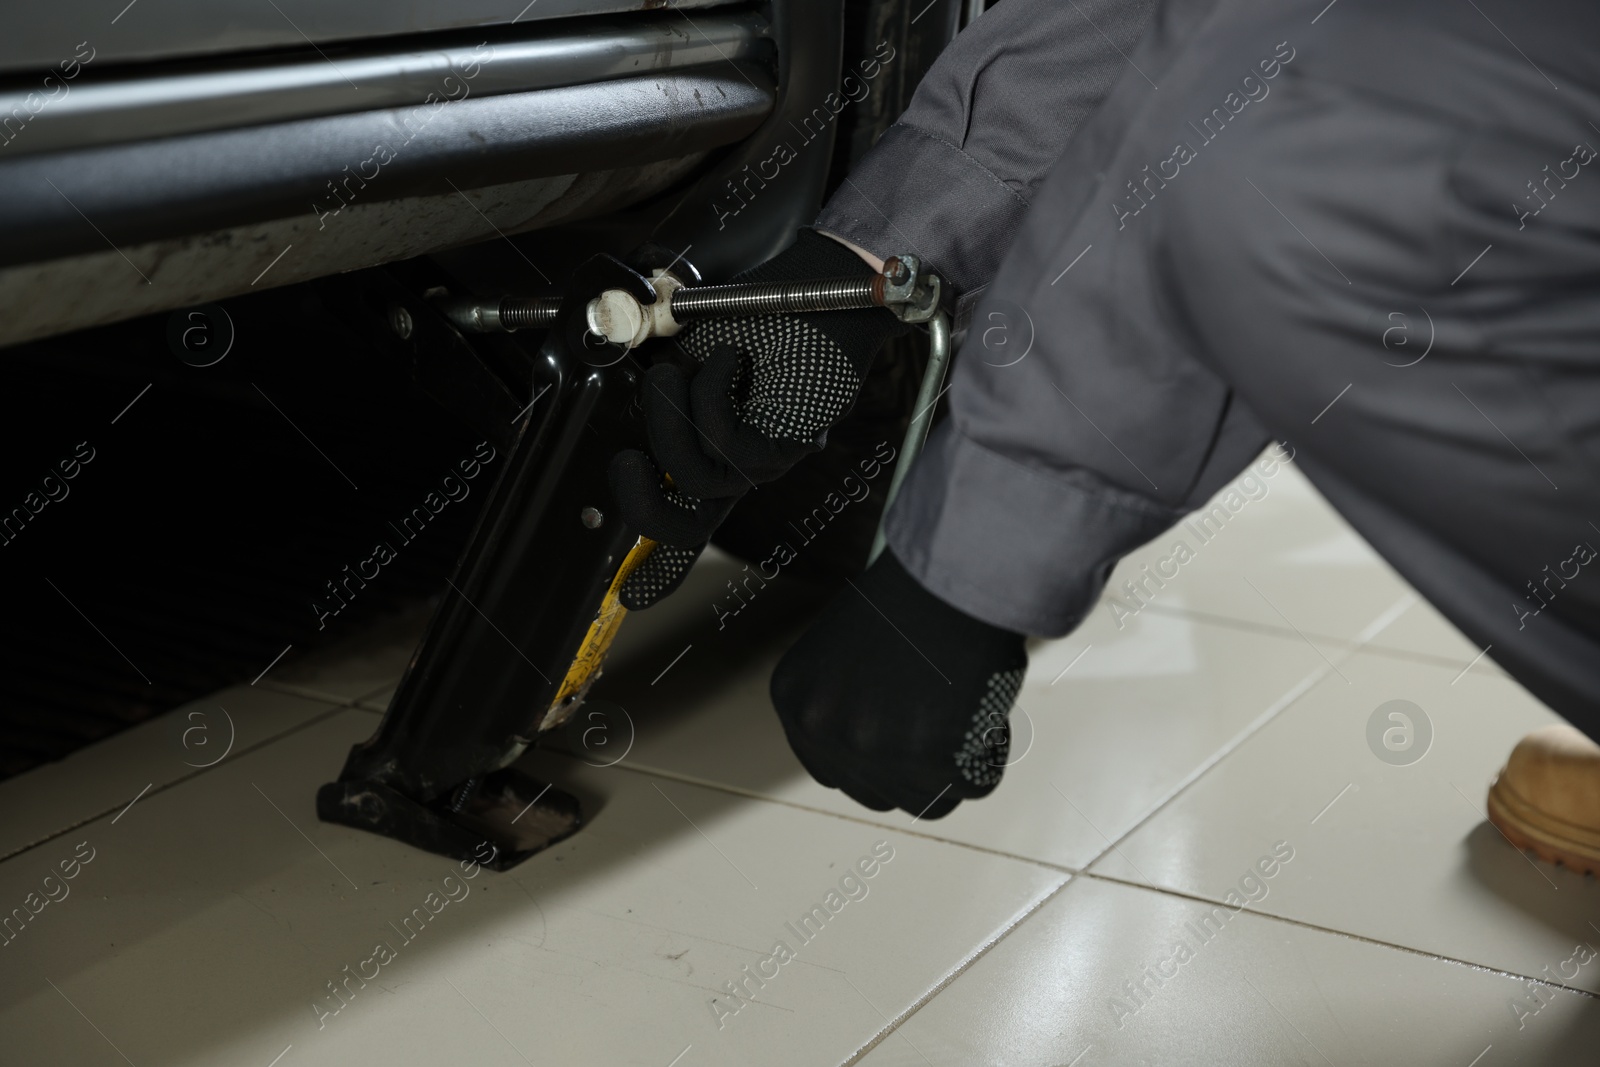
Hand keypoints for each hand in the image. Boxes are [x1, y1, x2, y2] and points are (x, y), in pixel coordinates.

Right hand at [610, 229, 906, 608]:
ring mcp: (765, 459)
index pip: (685, 518)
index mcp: (712, 453)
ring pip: (696, 477)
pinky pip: (728, 442)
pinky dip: (711, 392)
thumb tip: (612, 376)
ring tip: (676, 371)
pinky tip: (726, 358)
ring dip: (669, 420)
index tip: (631, 597)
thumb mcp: (682, 347)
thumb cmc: (757, 314)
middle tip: (626, 460)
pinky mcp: (788, 440)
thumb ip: (651, 374)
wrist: (818, 287)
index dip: (658, 568)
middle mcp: (739, 467)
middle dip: (641, 503)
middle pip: (686, 529)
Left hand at [769, 548, 1028, 818]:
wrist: (952, 567)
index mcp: (797, 703)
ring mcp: (877, 750)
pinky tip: (986, 706)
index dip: (878, 760)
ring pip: (930, 800)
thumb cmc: (914, 595)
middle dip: (916, 771)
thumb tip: (882, 752)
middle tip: (947, 724)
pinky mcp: (933, 759)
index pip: (834, 770)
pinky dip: (991, 752)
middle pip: (878, 796)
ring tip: (968, 707)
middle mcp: (826, 732)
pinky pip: (976, 784)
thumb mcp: (849, 649)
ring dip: (955, 767)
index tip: (909, 737)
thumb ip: (850, 702)